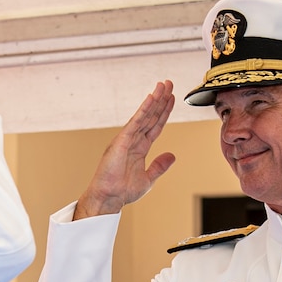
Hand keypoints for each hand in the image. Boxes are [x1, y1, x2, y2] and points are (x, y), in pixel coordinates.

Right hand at [74, 81, 176, 218]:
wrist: (109, 197)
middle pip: (151, 116)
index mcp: (139, 148)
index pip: (155, 125)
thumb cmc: (122, 190)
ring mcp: (127, 138)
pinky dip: (144, 109)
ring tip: (164, 85)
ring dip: (155, 99)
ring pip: (144, 115)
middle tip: (169, 83)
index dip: (164, 112)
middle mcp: (133, 140)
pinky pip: (136, 122)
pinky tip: (152, 98)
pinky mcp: (122, 140)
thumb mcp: (148, 178)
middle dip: (161, 99)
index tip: (171, 98)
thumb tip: (172, 156)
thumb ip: (159, 166)